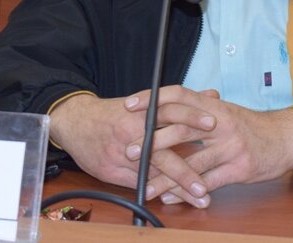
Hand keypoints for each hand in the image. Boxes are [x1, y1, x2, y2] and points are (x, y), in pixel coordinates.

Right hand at [49, 92, 216, 206]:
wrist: (76, 121)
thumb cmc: (116, 112)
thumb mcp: (147, 101)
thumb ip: (182, 102)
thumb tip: (213, 94)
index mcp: (143, 110)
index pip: (170, 111)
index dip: (192, 116)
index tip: (215, 122)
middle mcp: (132, 131)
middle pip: (162, 149)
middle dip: (186, 168)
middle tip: (207, 181)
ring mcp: (122, 153)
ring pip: (154, 173)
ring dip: (178, 186)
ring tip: (200, 197)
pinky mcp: (112, 169)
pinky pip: (139, 182)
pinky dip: (159, 190)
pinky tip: (175, 198)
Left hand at [124, 86, 292, 205]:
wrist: (287, 137)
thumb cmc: (252, 126)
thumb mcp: (225, 111)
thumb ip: (198, 110)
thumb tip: (166, 107)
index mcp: (214, 106)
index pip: (178, 95)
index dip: (152, 98)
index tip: (129, 105)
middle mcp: (221, 122)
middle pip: (180, 128)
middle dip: (151, 140)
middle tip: (129, 150)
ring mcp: (231, 146)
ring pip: (191, 162)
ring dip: (164, 176)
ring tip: (144, 184)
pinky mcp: (239, 168)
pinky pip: (207, 182)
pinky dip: (185, 191)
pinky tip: (170, 196)